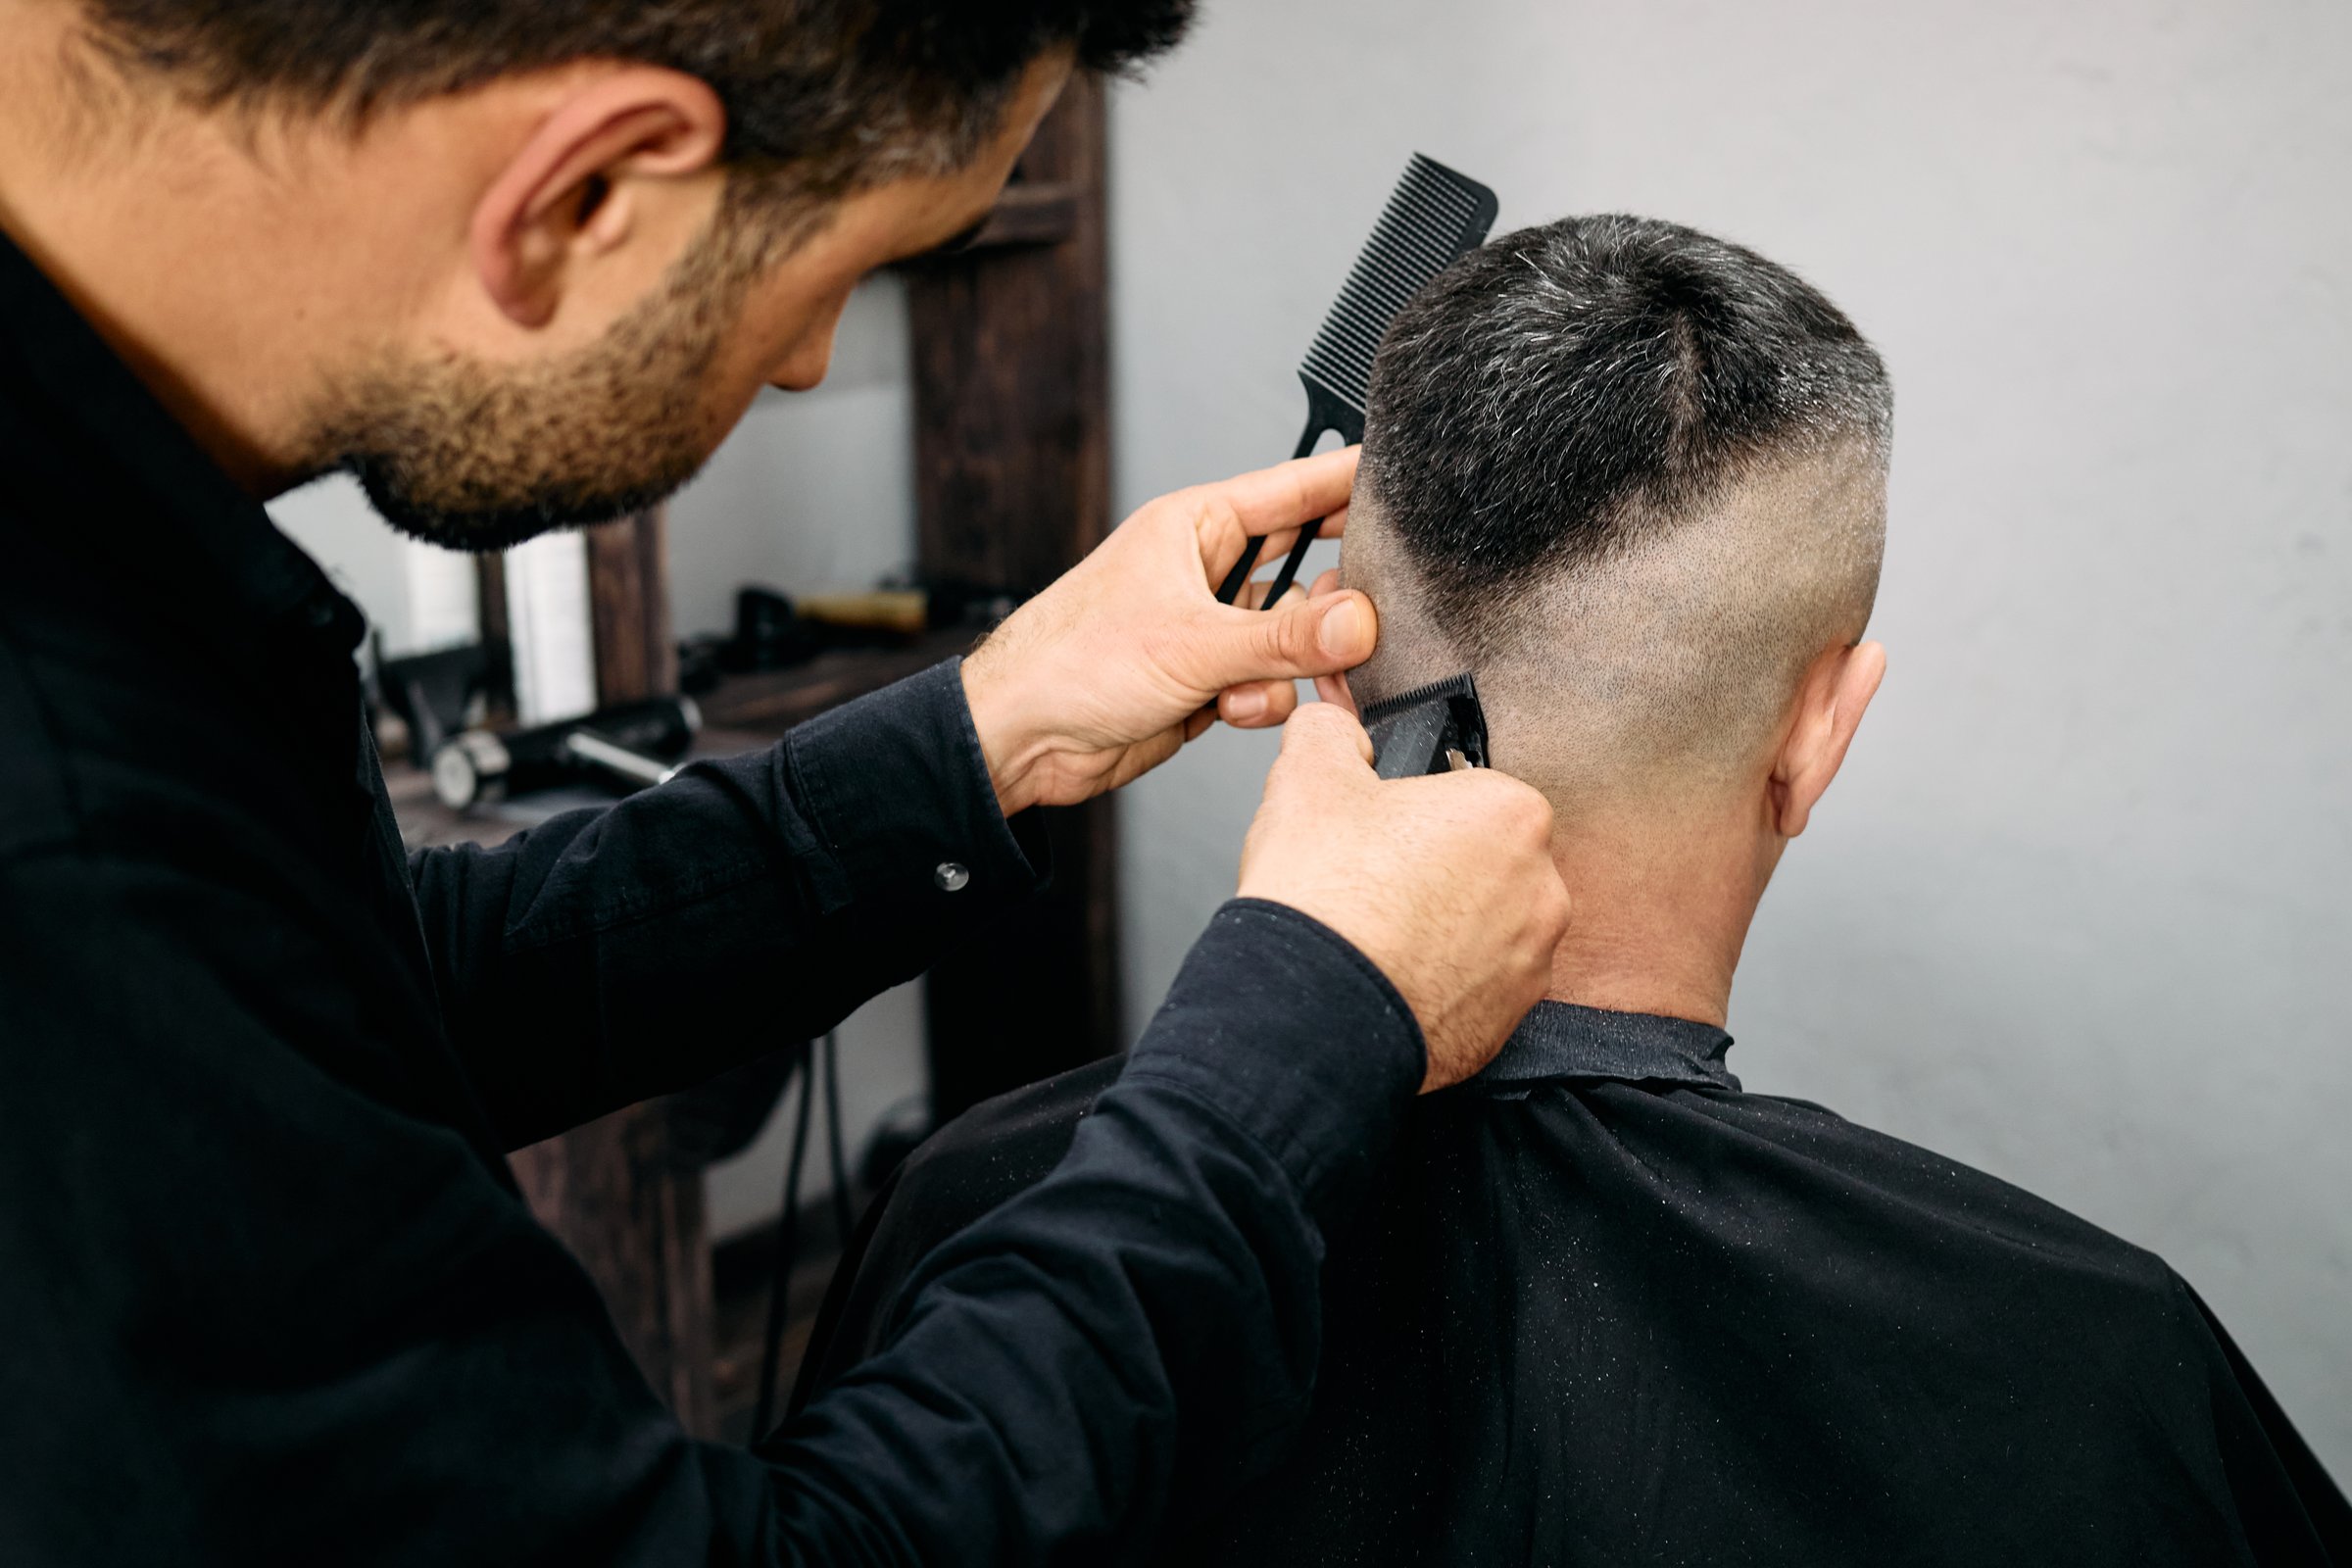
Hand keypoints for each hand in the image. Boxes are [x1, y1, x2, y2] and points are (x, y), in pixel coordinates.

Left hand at [960, 449, 1374, 814]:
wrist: (1020, 739)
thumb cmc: (1070, 662)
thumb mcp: (1191, 641)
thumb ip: (1284, 635)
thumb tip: (1359, 623)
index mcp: (1198, 525)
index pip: (1297, 489)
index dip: (1354, 482)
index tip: (1414, 479)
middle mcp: (1209, 569)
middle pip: (1309, 570)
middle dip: (1330, 605)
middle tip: (1355, 623)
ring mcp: (1212, 627)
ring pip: (1297, 637)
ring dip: (1287, 668)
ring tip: (1253, 684)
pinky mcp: (1210, 680)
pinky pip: (1271, 683)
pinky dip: (1261, 701)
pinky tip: (1227, 711)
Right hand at [1237, 705, 1571, 1091]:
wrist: (1312, 1011)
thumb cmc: (1325, 898)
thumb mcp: (1309, 774)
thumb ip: (1330, 731)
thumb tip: (1334, 726)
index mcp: (1512, 815)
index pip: (1470, 794)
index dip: (1416, 809)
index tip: (1381, 830)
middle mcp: (1542, 890)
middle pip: (1483, 864)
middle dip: (1435, 870)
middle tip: (1373, 883)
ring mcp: (1530, 964)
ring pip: (1482, 930)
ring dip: (1440, 930)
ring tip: (1377, 936)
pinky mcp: (1506, 1024)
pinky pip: (1473, 990)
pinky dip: (1436, 984)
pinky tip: (1387, 979)